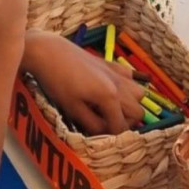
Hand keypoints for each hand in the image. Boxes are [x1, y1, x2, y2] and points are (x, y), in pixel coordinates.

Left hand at [26, 33, 144, 133]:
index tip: (99, 136)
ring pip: (139, 94)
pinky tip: (112, 89)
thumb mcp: (72, 109)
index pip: (121, 126)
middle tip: (106, 124)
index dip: (112, 136)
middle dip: (125, 122)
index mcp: (110, 97)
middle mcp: (120, 85)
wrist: (49, 52)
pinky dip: (127, 87)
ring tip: (111, 108)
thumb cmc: (58, 82)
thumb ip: (92, 124)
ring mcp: (118, 73)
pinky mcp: (112, 64)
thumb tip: (104, 133)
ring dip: (129, 105)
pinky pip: (131, 78)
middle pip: (137, 112)